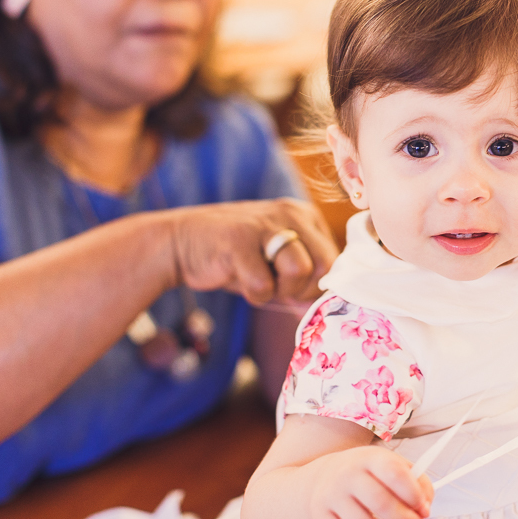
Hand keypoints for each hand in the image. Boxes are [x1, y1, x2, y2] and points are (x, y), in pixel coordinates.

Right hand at [165, 199, 338, 305]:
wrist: (182, 242)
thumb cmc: (237, 256)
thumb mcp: (278, 259)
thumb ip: (307, 275)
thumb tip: (333, 306)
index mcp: (304, 215)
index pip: (336, 259)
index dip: (318, 284)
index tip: (293, 285)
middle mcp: (290, 213)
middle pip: (324, 266)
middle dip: (303, 289)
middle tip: (278, 287)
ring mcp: (264, 224)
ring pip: (299, 271)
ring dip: (280, 290)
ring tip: (260, 281)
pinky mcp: (239, 240)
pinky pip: (263, 284)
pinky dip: (254, 295)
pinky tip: (239, 280)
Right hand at [310, 446, 433, 518]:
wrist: (329, 473)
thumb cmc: (370, 472)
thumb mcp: (394, 465)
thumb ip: (418, 483)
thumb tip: (425, 509)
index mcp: (371, 458)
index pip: (395, 474)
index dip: (413, 495)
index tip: (422, 507)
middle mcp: (349, 473)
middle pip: (381, 503)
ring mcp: (332, 494)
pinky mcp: (320, 514)